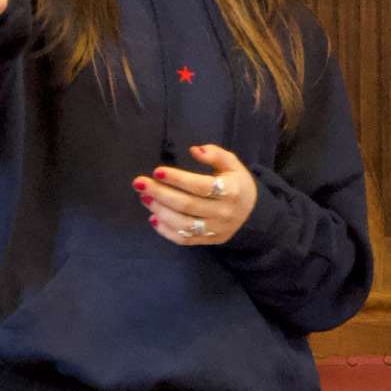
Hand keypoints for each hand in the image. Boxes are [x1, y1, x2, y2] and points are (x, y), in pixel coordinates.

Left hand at [139, 144, 256, 246]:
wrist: (252, 213)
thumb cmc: (236, 184)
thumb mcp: (232, 164)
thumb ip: (216, 154)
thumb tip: (195, 150)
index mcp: (232, 191)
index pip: (201, 186)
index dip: (178, 179)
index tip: (157, 172)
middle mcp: (223, 213)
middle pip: (187, 205)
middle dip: (160, 194)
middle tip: (139, 184)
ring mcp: (215, 230)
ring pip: (183, 224)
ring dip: (160, 211)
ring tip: (144, 198)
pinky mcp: (208, 241)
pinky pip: (184, 239)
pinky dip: (165, 231)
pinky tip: (153, 217)